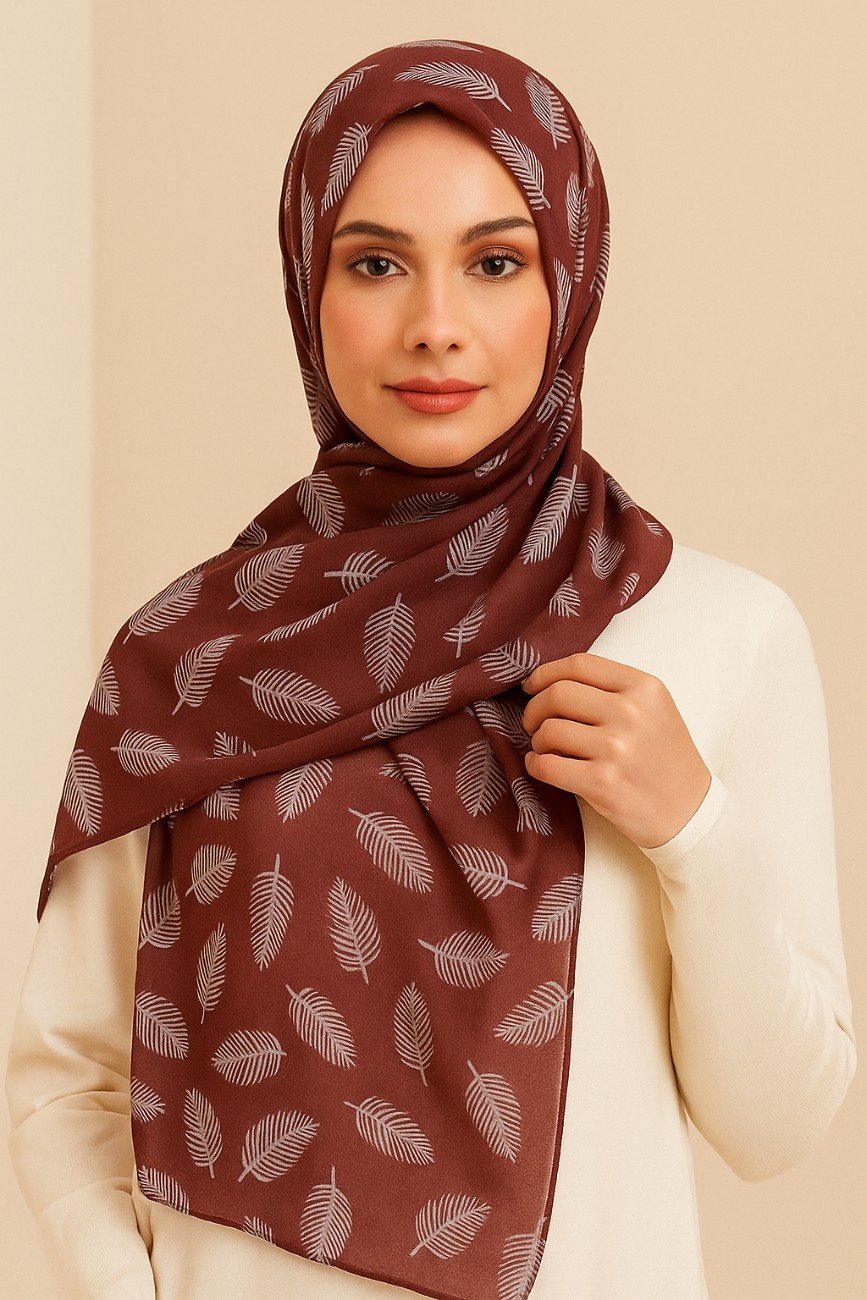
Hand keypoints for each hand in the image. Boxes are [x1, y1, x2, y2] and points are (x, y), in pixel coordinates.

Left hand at [520, 652, 711, 850]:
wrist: (691, 812)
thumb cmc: (664, 759)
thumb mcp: (655, 710)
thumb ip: (613, 690)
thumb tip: (550, 681)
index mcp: (645, 688)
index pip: (579, 664)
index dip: (546, 673)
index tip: (532, 686)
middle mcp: (632, 713)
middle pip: (557, 694)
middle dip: (534, 708)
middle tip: (533, 723)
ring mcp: (617, 748)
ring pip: (549, 730)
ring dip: (538, 741)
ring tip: (546, 749)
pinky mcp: (602, 782)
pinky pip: (547, 765)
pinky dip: (535, 765)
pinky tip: (542, 766)